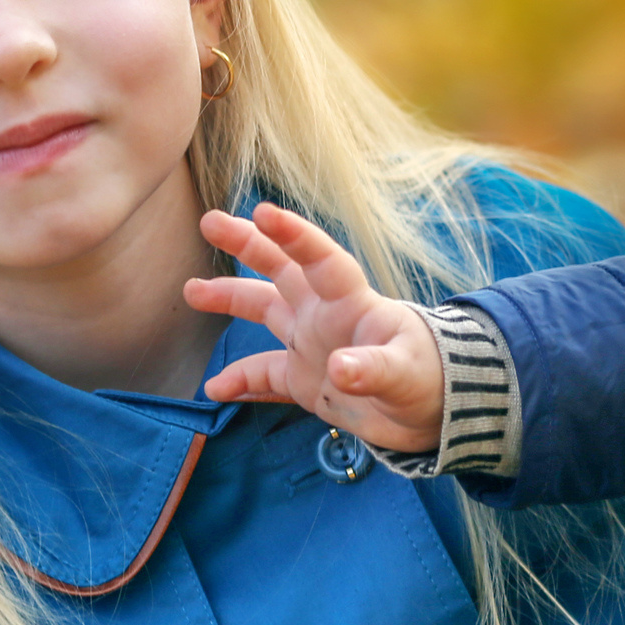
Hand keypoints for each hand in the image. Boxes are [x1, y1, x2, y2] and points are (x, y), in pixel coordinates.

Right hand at [183, 202, 444, 452]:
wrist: (432, 412)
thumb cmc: (428, 378)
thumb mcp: (404, 374)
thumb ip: (373, 370)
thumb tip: (338, 371)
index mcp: (352, 301)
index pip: (319, 258)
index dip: (292, 234)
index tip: (261, 212)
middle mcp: (325, 314)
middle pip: (281, 269)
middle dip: (247, 244)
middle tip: (210, 222)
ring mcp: (311, 344)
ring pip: (264, 311)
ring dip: (230, 299)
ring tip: (192, 290)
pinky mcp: (304, 380)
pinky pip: (264, 376)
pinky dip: (240, 382)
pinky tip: (215, 390)